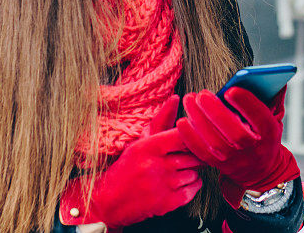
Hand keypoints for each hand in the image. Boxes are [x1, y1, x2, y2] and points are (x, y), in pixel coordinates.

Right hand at [59, 94, 204, 226]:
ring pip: (195, 172)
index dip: (192, 135)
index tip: (194, 136)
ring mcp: (163, 185)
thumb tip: (175, 99)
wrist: (109, 203)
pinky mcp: (168, 203)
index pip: (181, 135)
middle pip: (192, 155)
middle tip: (185, 157)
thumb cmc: (124, 170)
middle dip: (192, 156)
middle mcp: (156, 165)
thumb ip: (159, 123)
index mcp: (148, 146)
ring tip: (177, 172)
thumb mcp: (138, 143)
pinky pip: (194, 188)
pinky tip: (179, 184)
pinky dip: (192, 185)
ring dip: (191, 172)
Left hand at [176, 86, 299, 207]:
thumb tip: (274, 78)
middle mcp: (253, 149)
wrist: (259, 170)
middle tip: (202, 94)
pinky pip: (201, 152)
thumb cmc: (263, 135)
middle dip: (216, 111)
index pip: (261, 119)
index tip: (231, 90)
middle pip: (235, 132)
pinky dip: (190, 137)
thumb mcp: (273, 117)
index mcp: (269, 133)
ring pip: (215, 142)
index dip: (246, 104)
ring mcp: (234, 159)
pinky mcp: (218, 164)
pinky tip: (182, 120)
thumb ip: (272, 98)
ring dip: (199, 120)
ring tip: (189, 100)